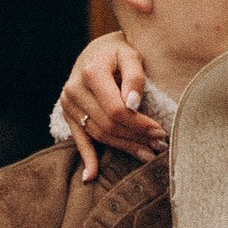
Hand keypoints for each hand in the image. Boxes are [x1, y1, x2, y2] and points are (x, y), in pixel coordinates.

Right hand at [59, 34, 161, 180]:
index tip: (159, 131)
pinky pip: (78, 139)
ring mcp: (68, 103)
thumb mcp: (131, 54)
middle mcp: (74, 88)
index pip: (116, 109)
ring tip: (146, 153)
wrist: (96, 50)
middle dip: (135, 137)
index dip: (139, 124)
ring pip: (98, 134)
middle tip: (158, 146)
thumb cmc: (119, 52)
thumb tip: (133, 105)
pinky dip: (86, 159)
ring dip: (123, 147)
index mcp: (91, 71)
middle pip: (108, 124)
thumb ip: (135, 76)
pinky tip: (91, 176)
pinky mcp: (68, 114)